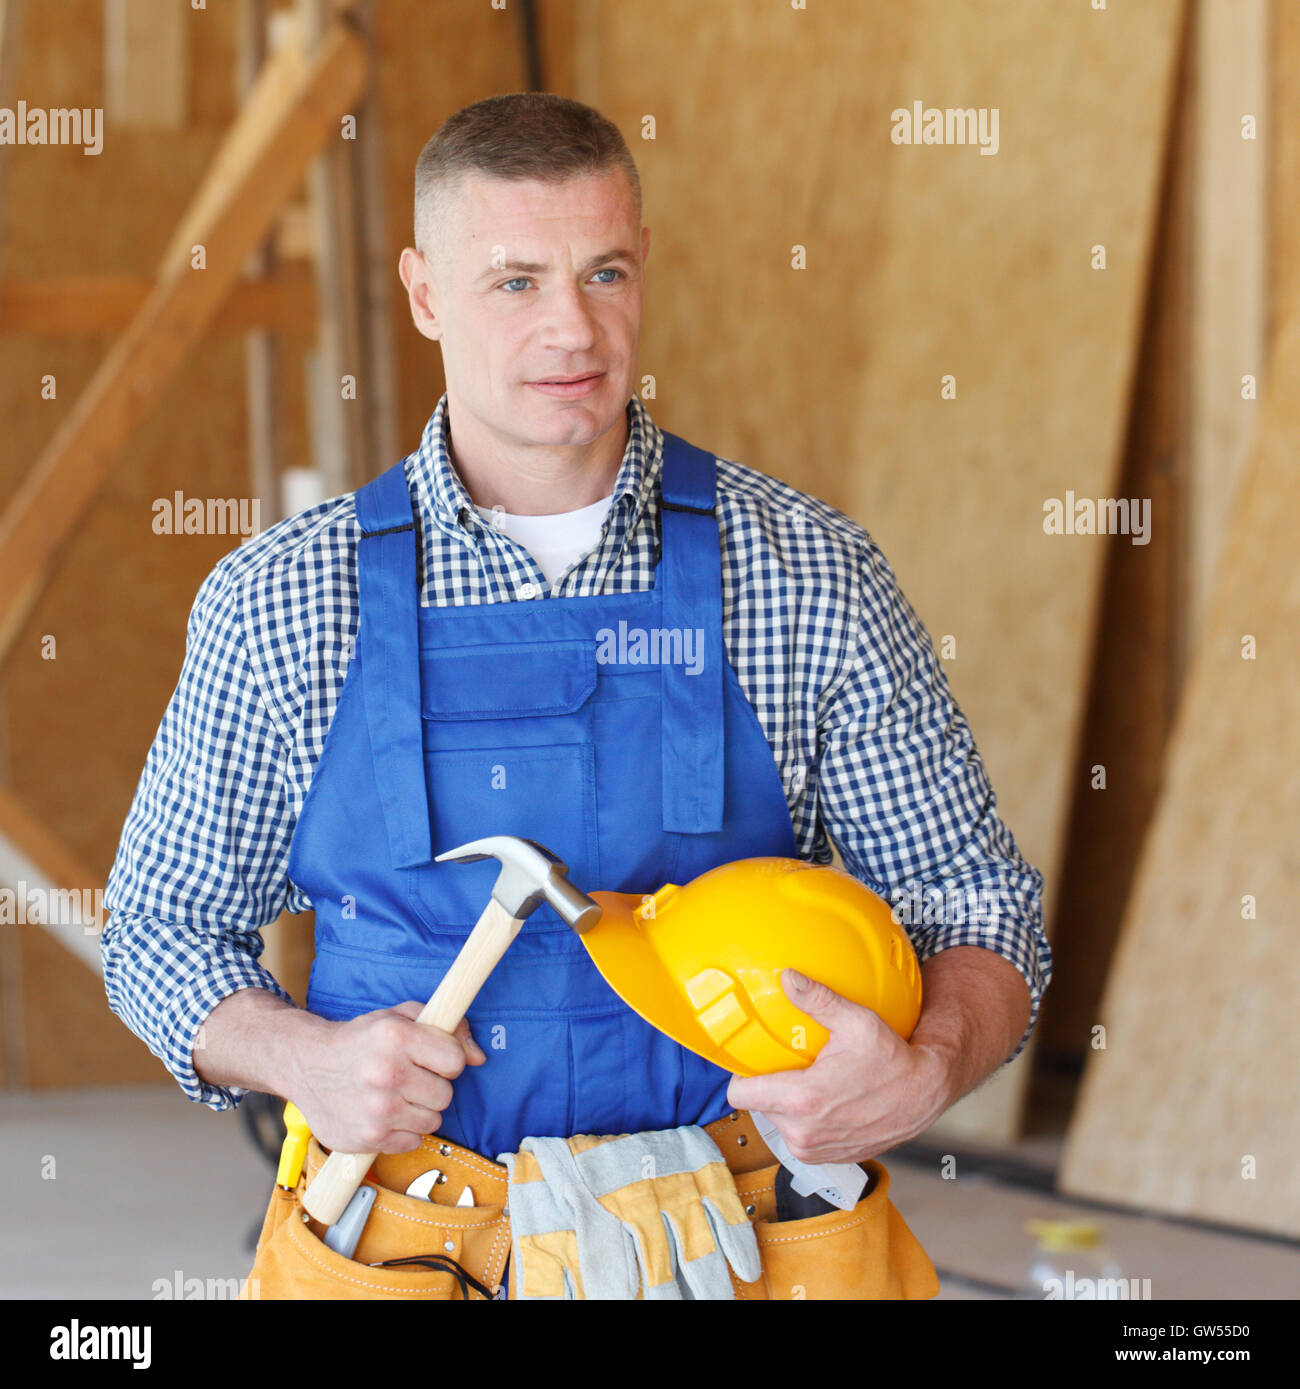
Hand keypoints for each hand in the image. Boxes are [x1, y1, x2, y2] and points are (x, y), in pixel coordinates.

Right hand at [290, 1001, 485, 1154]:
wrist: (307, 1065)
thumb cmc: (360, 1040)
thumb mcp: (400, 1017)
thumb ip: (447, 1027)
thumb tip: (479, 1057)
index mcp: (397, 1037)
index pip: (455, 1061)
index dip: (447, 1060)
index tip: (431, 1059)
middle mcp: (387, 1074)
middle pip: (446, 1094)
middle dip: (432, 1086)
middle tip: (408, 1078)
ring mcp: (378, 1110)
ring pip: (432, 1120)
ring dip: (418, 1110)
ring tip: (394, 1095)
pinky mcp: (369, 1138)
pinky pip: (412, 1141)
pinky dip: (402, 1131)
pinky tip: (383, 1114)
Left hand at [725, 969, 949, 1164]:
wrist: (923, 1095)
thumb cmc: (893, 1060)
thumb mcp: (856, 1022)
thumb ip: (817, 1000)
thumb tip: (788, 978)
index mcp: (802, 1101)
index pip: (740, 1095)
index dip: (742, 1076)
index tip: (752, 1061)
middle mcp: (803, 1133)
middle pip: (759, 1106)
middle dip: (769, 1086)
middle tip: (789, 1065)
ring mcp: (815, 1150)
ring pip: (779, 1122)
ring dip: (787, 1105)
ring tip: (809, 1081)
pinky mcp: (828, 1158)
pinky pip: (800, 1136)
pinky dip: (807, 1121)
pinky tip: (825, 1101)